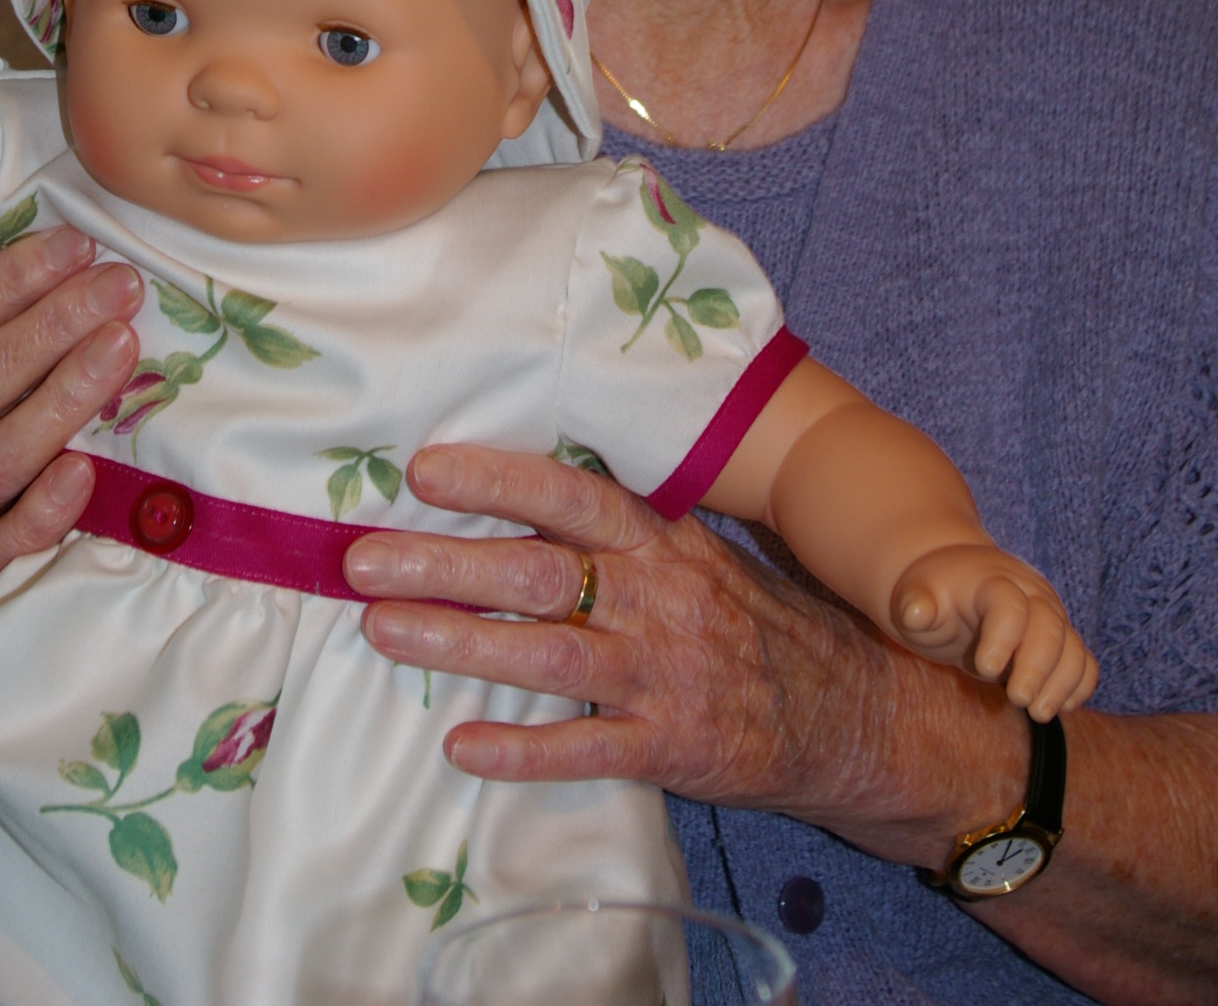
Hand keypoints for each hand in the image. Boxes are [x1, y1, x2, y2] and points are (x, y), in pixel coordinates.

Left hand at [343, 442, 1030, 861]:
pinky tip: (461, 742)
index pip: (571, 495)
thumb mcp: (701, 552)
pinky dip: (521, 747)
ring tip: (382, 631)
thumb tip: (525, 492)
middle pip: (535, 573)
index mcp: (663, 541)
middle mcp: (658, 599)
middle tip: (360, 558)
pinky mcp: (671, 748)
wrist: (857, 712)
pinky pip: (586, 748)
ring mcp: (662, 675)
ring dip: (456, 642)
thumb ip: (624, 529)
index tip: (424, 469)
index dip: (497, 480)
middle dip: (441, 563)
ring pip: (544, 655)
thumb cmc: (758, 621)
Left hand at [892, 544, 1097, 719]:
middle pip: (1049, 625)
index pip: (1008, 604)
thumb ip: (915, 605)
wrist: (956, 579)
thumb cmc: (933, 594)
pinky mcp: (1059, 639)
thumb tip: (916, 614)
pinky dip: (1079, 685)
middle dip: (1038, 667)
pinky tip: (1060, 706)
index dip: (1003, 637)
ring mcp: (1048, 616)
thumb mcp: (915, 595)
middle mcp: (1028, 593)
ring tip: (1038, 713)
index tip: (985, 669)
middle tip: (1019, 700)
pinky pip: (1083, 661)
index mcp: (991, 581)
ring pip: (1072, 646)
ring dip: (1062, 682)